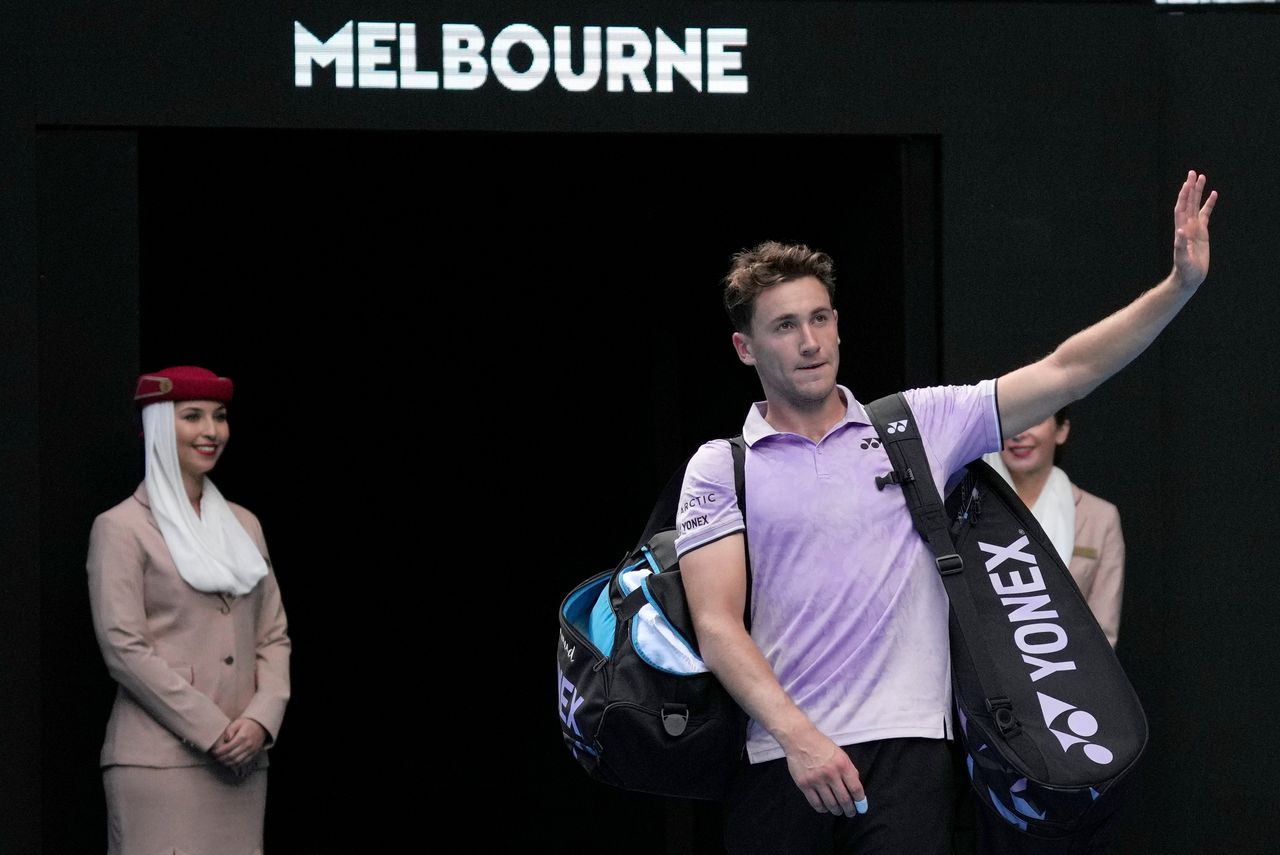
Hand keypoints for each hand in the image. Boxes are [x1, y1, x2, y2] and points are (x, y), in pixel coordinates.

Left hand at [211, 717, 267, 774]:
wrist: (262, 726)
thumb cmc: (249, 724)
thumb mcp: (238, 722)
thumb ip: (230, 730)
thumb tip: (225, 739)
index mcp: (242, 737)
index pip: (228, 748)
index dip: (219, 752)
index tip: (214, 752)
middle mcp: (247, 745)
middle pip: (231, 756)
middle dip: (221, 758)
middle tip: (215, 758)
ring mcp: (251, 750)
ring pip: (237, 761)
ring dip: (227, 763)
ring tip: (221, 761)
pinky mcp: (254, 753)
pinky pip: (244, 762)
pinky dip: (236, 764)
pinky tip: (231, 762)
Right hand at [784, 729, 865, 816]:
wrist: (799, 739)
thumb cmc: (821, 745)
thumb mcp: (840, 754)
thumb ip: (849, 770)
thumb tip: (856, 790)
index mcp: (842, 765)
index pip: (855, 789)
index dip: (860, 801)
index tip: (861, 806)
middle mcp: (830, 773)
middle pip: (844, 799)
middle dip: (849, 810)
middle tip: (850, 812)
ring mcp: (816, 780)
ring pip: (831, 804)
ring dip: (837, 810)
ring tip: (838, 810)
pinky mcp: (804, 784)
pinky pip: (816, 803)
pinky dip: (823, 809)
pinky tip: (825, 808)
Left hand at [1172, 169, 1217, 289]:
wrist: (1189, 277)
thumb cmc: (1185, 270)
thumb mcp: (1182, 259)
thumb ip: (1180, 246)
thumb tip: (1180, 232)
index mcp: (1181, 230)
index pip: (1181, 209)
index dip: (1183, 197)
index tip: (1187, 183)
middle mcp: (1186, 226)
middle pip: (1188, 203)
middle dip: (1190, 188)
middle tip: (1193, 173)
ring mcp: (1194, 228)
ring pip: (1196, 206)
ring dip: (1198, 192)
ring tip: (1202, 177)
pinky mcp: (1201, 232)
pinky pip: (1205, 214)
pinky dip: (1209, 204)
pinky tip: (1213, 194)